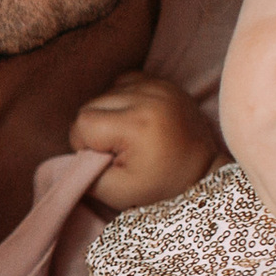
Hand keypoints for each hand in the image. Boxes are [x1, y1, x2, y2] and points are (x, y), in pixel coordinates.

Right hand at [70, 72, 222, 211]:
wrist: (204, 172)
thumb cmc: (161, 187)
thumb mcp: (118, 193)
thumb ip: (85, 176)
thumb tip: (71, 158)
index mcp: (138, 124)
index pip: (82, 122)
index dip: (84, 145)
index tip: (106, 160)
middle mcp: (148, 97)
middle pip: (91, 104)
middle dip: (96, 129)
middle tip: (118, 150)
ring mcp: (158, 85)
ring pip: (105, 93)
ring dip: (109, 115)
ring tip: (129, 135)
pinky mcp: (163, 82)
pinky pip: (124, 82)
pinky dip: (122, 100)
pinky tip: (135, 118)